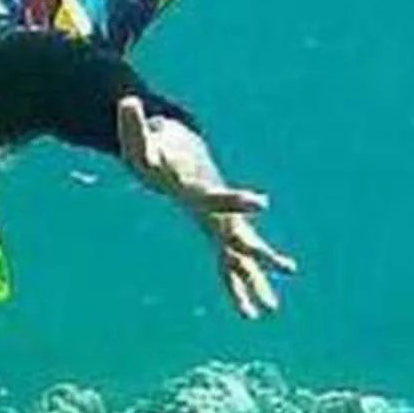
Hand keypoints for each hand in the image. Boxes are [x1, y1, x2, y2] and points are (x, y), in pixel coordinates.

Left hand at [116, 95, 298, 318]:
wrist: (178, 149)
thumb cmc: (157, 146)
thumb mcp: (140, 139)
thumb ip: (135, 125)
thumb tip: (127, 102)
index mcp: (201, 189)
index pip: (220, 198)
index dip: (238, 200)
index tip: (261, 203)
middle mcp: (217, 210)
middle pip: (241, 235)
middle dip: (260, 252)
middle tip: (286, 267)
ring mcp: (220, 224)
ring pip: (239, 258)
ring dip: (253, 282)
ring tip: (268, 311)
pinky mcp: (217, 233)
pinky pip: (228, 266)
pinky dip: (238, 287)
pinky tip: (252, 311)